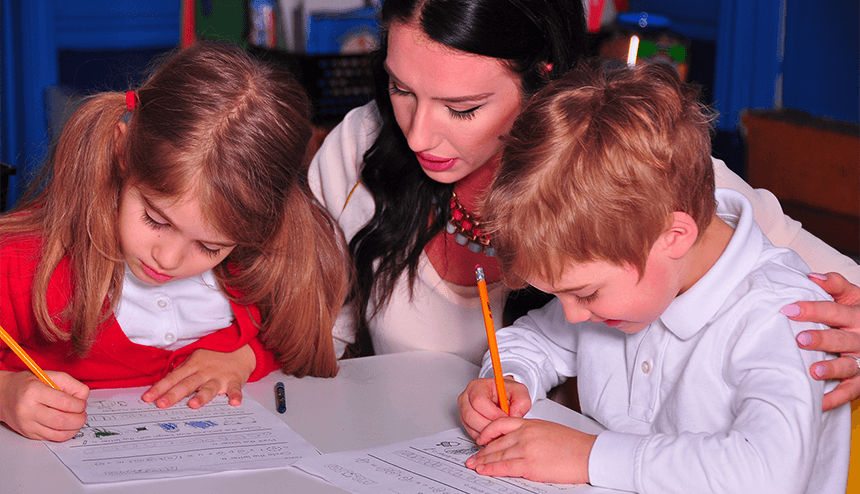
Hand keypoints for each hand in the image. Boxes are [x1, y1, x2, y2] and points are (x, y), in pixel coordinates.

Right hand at [0, 370, 88, 440]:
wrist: (4, 395)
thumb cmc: (29, 384)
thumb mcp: (51, 375)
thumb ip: (71, 384)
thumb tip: (83, 399)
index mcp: (34, 391)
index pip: (65, 403)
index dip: (80, 405)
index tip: (82, 403)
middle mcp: (28, 409)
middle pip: (62, 421)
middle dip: (79, 419)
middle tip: (83, 414)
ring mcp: (27, 424)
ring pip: (58, 434)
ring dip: (74, 429)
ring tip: (77, 420)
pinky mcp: (28, 434)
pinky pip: (52, 438)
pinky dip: (65, 434)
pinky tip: (68, 426)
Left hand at [142, 344, 254, 408]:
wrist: (239, 349)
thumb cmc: (213, 357)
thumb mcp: (194, 360)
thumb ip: (180, 373)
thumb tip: (160, 386)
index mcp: (192, 366)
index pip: (173, 378)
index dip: (160, 388)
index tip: (148, 398)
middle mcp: (204, 372)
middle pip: (187, 384)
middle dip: (174, 394)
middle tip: (162, 404)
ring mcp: (219, 377)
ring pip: (209, 388)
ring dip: (202, 396)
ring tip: (194, 405)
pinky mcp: (234, 381)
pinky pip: (235, 389)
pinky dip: (236, 395)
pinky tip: (234, 402)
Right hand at [458, 377, 529, 439]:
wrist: (502, 395)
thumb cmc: (507, 392)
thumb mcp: (520, 392)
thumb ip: (521, 402)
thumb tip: (515, 415)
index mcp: (477, 386)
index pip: (479, 401)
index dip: (493, 413)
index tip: (505, 418)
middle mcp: (466, 397)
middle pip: (471, 416)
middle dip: (489, 426)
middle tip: (502, 427)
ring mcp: (463, 409)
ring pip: (470, 426)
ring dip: (486, 433)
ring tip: (500, 430)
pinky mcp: (464, 420)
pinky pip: (471, 432)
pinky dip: (483, 436)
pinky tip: (494, 433)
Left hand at [465, 417, 594, 483]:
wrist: (588, 453)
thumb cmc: (573, 444)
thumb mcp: (548, 429)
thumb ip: (531, 433)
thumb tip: (519, 442)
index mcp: (530, 424)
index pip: (501, 424)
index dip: (487, 433)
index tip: (481, 439)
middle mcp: (525, 434)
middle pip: (496, 442)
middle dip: (482, 451)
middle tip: (472, 458)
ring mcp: (526, 449)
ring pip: (498, 455)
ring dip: (483, 461)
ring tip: (475, 466)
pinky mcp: (530, 465)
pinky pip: (505, 467)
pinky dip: (492, 469)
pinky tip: (485, 470)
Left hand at [783, 272, 859, 409]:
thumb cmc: (856, 314)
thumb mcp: (852, 296)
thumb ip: (834, 284)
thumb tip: (810, 276)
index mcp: (856, 316)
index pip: (833, 311)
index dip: (812, 309)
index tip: (788, 309)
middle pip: (841, 339)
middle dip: (821, 339)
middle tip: (800, 339)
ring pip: (848, 366)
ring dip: (832, 369)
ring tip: (815, 371)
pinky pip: (851, 391)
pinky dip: (835, 399)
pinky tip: (818, 402)